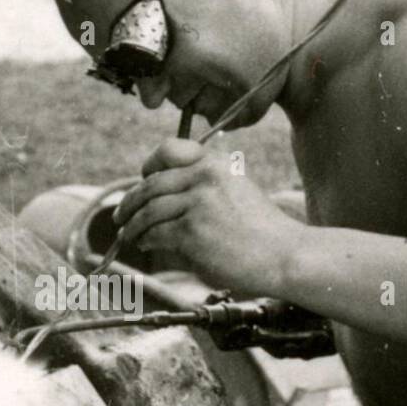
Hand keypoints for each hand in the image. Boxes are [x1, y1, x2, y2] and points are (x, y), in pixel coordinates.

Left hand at [112, 138, 301, 296]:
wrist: (285, 255)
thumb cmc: (263, 231)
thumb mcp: (238, 190)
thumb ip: (204, 187)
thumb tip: (163, 198)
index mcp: (216, 163)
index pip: (168, 150)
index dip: (149, 166)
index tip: (141, 181)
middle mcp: (205, 176)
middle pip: (151, 183)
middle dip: (130, 202)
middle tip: (121, 215)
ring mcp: (198, 203)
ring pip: (148, 210)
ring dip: (132, 225)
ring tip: (129, 235)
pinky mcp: (192, 231)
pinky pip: (155, 233)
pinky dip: (145, 239)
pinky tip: (145, 244)